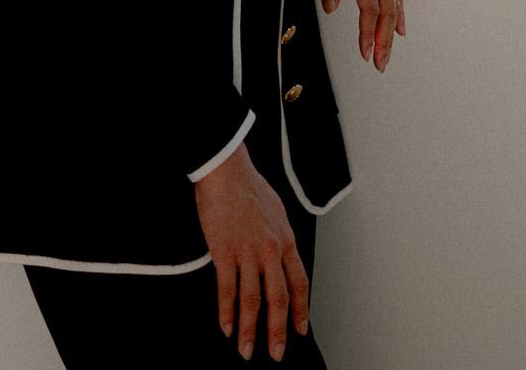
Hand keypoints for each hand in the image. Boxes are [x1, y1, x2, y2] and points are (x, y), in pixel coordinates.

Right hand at [192, 144, 307, 361]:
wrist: (228, 172)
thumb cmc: (250, 188)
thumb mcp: (276, 213)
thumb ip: (279, 238)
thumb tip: (279, 258)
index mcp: (286, 240)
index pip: (299, 282)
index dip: (301, 309)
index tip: (301, 329)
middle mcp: (271, 250)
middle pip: (278, 299)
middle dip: (278, 330)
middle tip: (276, 353)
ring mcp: (248, 253)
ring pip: (252, 300)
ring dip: (250, 330)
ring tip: (247, 351)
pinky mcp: (224, 253)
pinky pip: (227, 289)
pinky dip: (227, 312)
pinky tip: (227, 328)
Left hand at [314, 0, 405, 71]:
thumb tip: (330, 8)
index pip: (369, 9)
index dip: (366, 34)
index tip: (364, 53)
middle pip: (388, 11)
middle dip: (385, 40)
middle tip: (381, 62)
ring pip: (397, 1)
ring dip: (394, 29)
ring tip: (390, 49)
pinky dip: (400, 9)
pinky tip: (400, 23)